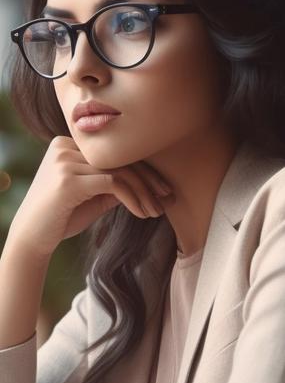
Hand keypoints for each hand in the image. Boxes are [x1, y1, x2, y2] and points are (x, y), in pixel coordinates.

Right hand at [8, 136, 173, 258]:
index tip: (163, 188)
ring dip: (143, 193)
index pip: (114, 153)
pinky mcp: (68, 179)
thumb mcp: (92, 197)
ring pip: (118, 171)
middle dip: (148, 180)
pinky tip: (142, 213)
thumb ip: (113, 185)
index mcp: (68, 144)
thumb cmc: (61, 218)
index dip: (142, 170)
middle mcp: (65, 147)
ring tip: (157, 210)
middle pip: (118, 159)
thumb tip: (146, 183)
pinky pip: (112, 184)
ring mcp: (65, 161)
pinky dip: (132, 199)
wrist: (32, 238)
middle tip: (168, 197)